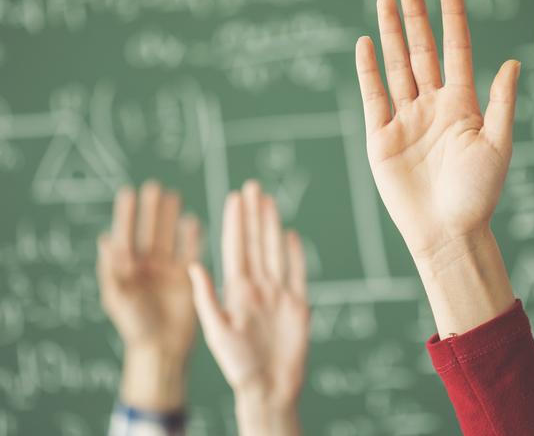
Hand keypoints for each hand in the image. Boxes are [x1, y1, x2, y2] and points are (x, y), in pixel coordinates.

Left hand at [97, 181, 200, 409]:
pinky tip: (192, 221)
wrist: (162, 348)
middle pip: (149, 231)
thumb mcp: (117, 298)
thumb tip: (105, 239)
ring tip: (174, 196)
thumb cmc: (134, 326)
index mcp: (127, 270)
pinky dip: (191, 237)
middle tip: (155, 187)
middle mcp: (147, 267)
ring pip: (169, 237)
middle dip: (151, 211)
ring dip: (171, 218)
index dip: (127, 214)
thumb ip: (112, 269)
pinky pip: (190, 252)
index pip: (126, 235)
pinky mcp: (186, 278)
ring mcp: (168, 271)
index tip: (129, 192)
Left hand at [188, 180, 307, 435]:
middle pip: (256, 242)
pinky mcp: (298, 304)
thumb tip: (192, 266)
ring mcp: (278, 294)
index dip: (235, 221)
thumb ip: (207, 298)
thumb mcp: (217, 331)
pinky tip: (290, 234)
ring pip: (275, 250)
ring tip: (268, 201)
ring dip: (271, 225)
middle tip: (252, 186)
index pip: (235, 247)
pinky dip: (295, 253)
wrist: (271, 388)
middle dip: (253, 214)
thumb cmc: (240, 366)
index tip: (233, 197)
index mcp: (236, 291)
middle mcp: (257, 287)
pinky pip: (297, 272)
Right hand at [355, 0, 519, 264]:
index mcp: (462, 106)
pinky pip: (373, 97)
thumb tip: (512, 62)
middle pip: (421, 52)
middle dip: (415, 16)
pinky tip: (366, 44)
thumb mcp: (498, 146)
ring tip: (385, 1)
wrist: (446, 231)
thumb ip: (501, 103)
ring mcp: (405, 120)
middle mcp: (432, 107)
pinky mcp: (380, 137)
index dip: (452, 16)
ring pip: (396, 67)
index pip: (456, 50)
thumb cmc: (477, 195)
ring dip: (390, 34)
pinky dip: (368, 70)